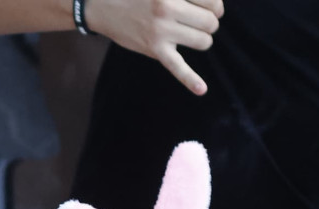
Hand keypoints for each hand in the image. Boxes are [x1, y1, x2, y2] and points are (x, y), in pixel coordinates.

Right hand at [85, 0, 222, 96]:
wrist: (103, 7)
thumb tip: (212, 2)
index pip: (212, 1)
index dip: (215, 5)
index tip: (209, 7)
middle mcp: (167, 9)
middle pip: (210, 22)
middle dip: (210, 22)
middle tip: (200, 20)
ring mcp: (161, 32)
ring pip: (203, 41)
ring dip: (202, 39)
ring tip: (191, 34)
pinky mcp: (154, 50)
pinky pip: (177, 67)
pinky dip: (190, 80)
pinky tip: (202, 89)